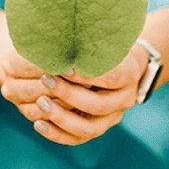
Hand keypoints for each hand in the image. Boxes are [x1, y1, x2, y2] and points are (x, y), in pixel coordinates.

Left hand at [1, 44, 148, 145]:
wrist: (122, 62)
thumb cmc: (106, 42)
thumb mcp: (103, 35)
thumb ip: (88, 38)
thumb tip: (61, 29)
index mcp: (130, 73)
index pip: (109, 77)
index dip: (84, 74)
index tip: (62, 66)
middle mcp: (125, 99)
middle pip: (97, 105)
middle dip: (68, 94)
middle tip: (45, 80)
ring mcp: (113, 117)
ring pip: (88, 128)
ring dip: (61, 117)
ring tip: (39, 103)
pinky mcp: (99, 127)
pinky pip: (78, 139)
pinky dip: (57, 134)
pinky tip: (38, 123)